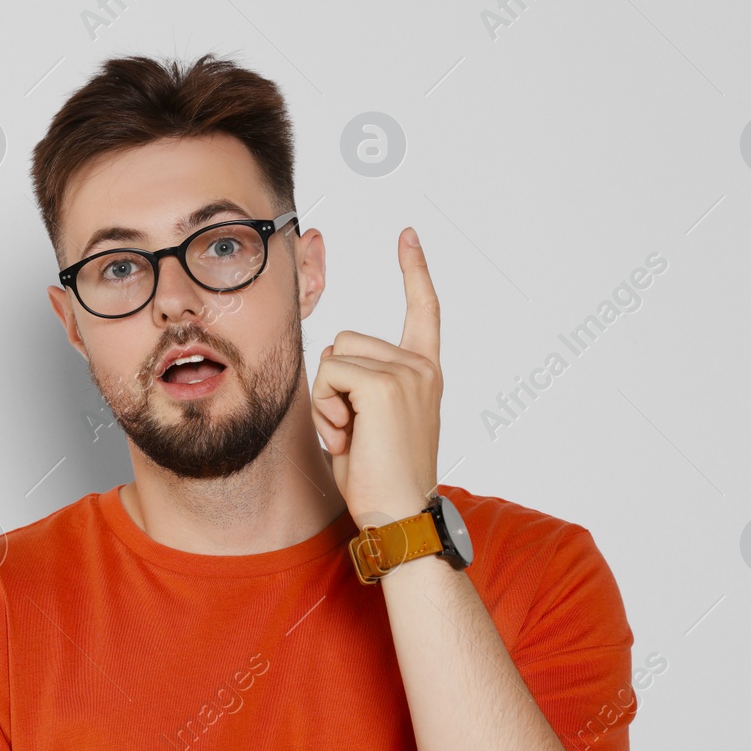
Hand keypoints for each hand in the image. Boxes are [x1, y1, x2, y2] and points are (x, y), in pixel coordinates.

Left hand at [310, 227, 442, 527]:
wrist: (398, 515)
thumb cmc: (379, 478)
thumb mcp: (370, 421)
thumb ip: (361, 385)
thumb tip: (334, 360)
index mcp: (424, 373)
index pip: (424, 310)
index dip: (415, 270)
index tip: (408, 235)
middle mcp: (421, 367)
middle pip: (344, 340)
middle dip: (332, 386)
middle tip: (353, 431)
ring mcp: (406, 373)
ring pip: (332, 358)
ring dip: (327, 400)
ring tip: (353, 436)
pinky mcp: (385, 384)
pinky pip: (329, 376)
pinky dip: (326, 409)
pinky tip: (350, 438)